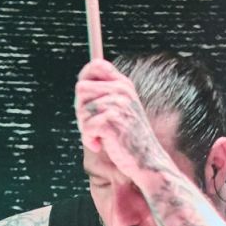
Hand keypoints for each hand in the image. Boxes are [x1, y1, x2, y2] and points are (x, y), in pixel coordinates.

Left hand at [74, 60, 170, 183]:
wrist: (146, 160)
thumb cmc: (128, 138)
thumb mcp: (120, 110)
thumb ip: (104, 95)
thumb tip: (80, 85)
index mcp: (124, 85)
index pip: (96, 65)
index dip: (84, 76)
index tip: (84, 95)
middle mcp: (122, 91)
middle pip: (81, 88)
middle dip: (81, 110)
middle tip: (94, 125)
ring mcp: (117, 105)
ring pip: (81, 110)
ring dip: (86, 128)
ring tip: (101, 137)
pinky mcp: (111, 121)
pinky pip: (86, 127)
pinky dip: (89, 140)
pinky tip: (101, 145)